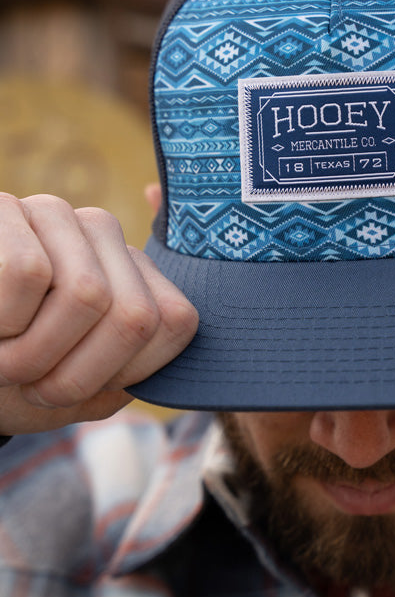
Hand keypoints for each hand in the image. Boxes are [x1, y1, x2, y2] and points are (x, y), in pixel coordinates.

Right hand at [0, 193, 198, 434]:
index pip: (174, 323)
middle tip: (31, 382)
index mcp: (133, 275)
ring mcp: (57, 215)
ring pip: (87, 294)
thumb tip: (168, 300)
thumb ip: (131, 366)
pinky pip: (28, 273)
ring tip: (2, 356)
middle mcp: (105, 235)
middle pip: (135, 317)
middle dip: (77, 375)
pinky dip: (1, 321)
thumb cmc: (15, 381)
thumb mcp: (80, 388)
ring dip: (33, 354)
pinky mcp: (5, 208)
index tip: (78, 385)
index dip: (125, 373)